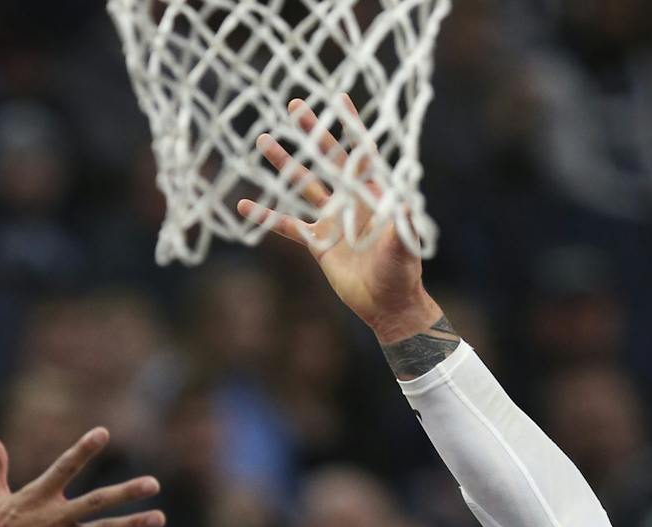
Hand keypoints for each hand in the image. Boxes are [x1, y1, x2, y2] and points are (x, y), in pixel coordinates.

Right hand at [237, 96, 443, 343]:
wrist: (387, 303)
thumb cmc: (402, 272)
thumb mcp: (403, 245)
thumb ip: (402, 223)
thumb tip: (406, 202)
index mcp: (373, 194)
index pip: (360, 152)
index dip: (350, 126)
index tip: (338, 98)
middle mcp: (350, 200)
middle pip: (326, 158)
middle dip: (310, 132)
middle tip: (292, 106)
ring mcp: (332, 220)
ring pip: (302, 185)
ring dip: (283, 164)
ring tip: (262, 141)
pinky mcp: (317, 243)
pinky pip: (287, 226)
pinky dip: (266, 217)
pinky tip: (245, 206)